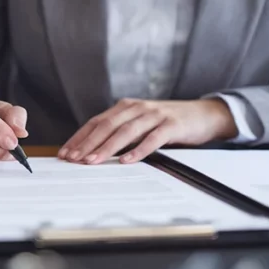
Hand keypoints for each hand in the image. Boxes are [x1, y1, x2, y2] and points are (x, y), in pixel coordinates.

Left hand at [59, 99, 237, 164]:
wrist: (203, 114)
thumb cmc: (167, 123)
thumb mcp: (140, 124)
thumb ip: (120, 133)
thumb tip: (92, 152)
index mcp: (125, 107)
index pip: (96, 122)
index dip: (79, 137)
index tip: (65, 153)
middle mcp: (137, 108)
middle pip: (106, 126)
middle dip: (87, 143)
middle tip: (73, 159)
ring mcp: (154, 115)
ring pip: (126, 131)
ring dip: (107, 147)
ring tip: (93, 161)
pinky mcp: (171, 125)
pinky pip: (152, 139)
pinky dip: (138, 150)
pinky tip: (127, 161)